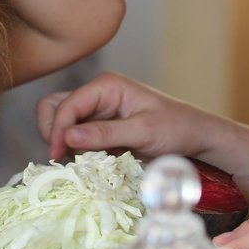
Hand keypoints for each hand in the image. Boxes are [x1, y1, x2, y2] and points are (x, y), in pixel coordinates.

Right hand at [36, 72, 214, 160]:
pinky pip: (74, 137)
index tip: (58, 156)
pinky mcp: (99, 129)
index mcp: (106, 86)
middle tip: (64, 156)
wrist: (195, 136)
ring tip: (79, 160)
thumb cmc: (176, 128)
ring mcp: (96, 112)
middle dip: (53, 131)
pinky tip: (89, 162)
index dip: (58, 129)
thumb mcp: (143, 132)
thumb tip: (67, 136)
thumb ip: (105, 133)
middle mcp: (97, 95)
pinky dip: (73, 150)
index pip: (66, 105)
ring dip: (62, 141)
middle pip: (53, 107)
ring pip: (60, 122)